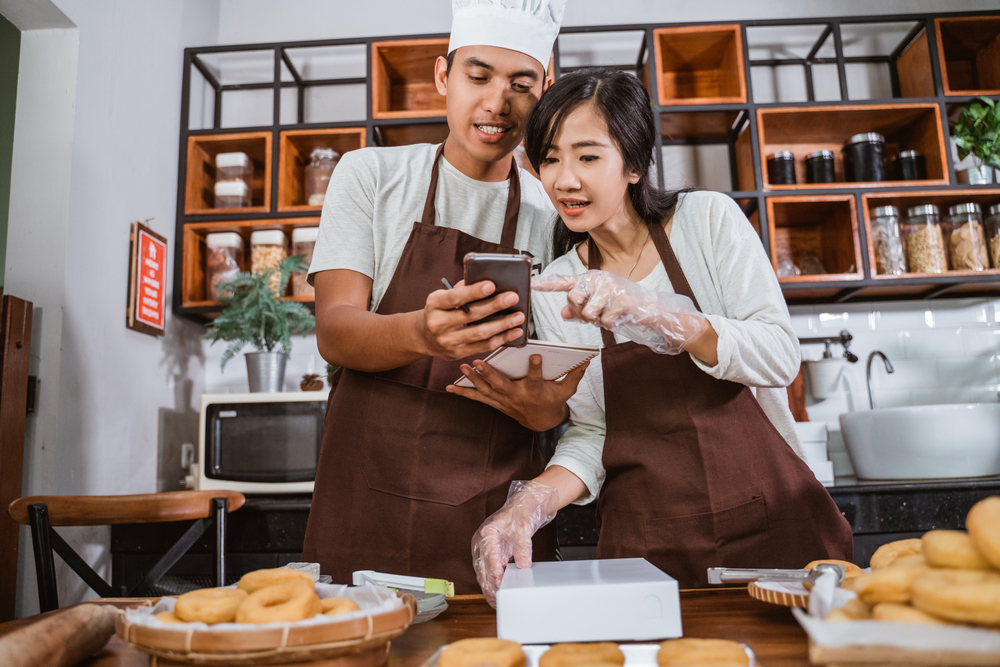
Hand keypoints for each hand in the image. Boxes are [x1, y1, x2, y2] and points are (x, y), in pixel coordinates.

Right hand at [418, 280, 524, 360]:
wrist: (423, 336)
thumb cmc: (439, 311)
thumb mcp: (442, 297)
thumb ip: (462, 289)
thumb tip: (488, 282)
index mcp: (434, 304)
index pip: (454, 297)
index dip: (473, 292)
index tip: (491, 285)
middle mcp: (438, 324)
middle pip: (470, 315)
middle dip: (494, 306)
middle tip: (512, 297)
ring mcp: (448, 341)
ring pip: (479, 333)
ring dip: (502, 325)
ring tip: (518, 317)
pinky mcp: (458, 353)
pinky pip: (482, 347)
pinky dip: (500, 339)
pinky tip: (513, 332)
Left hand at [446, 354, 587, 430]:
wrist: (542, 422)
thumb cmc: (553, 401)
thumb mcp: (567, 390)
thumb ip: (575, 374)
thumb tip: (588, 358)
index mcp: (536, 391)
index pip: (537, 378)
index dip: (537, 368)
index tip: (536, 356)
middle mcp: (517, 396)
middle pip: (502, 384)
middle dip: (490, 373)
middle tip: (479, 361)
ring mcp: (504, 401)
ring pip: (487, 390)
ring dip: (474, 379)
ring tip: (463, 366)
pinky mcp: (496, 403)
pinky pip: (478, 398)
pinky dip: (464, 392)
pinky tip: (450, 387)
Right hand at [472, 481, 558, 607]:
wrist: (523, 506)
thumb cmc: (521, 511)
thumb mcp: (524, 527)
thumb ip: (523, 547)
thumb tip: (523, 565)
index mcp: (486, 532)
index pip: (489, 556)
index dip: (494, 571)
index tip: (500, 583)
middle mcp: (481, 542)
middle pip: (482, 567)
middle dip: (489, 584)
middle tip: (498, 599)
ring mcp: (485, 549)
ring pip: (482, 572)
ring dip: (488, 587)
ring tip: (496, 601)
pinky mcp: (491, 554)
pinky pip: (489, 571)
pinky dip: (492, 582)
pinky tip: (498, 592)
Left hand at [533, 271, 706, 354]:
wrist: (649, 309)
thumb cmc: (621, 306)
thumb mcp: (598, 307)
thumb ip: (580, 310)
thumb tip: (564, 312)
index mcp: (590, 279)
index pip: (565, 282)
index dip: (547, 284)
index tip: (532, 283)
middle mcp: (598, 278)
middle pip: (573, 298)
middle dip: (581, 312)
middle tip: (595, 313)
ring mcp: (611, 287)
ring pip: (588, 313)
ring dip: (598, 320)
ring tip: (610, 314)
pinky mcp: (621, 299)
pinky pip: (605, 321)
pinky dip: (611, 324)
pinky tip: (620, 316)